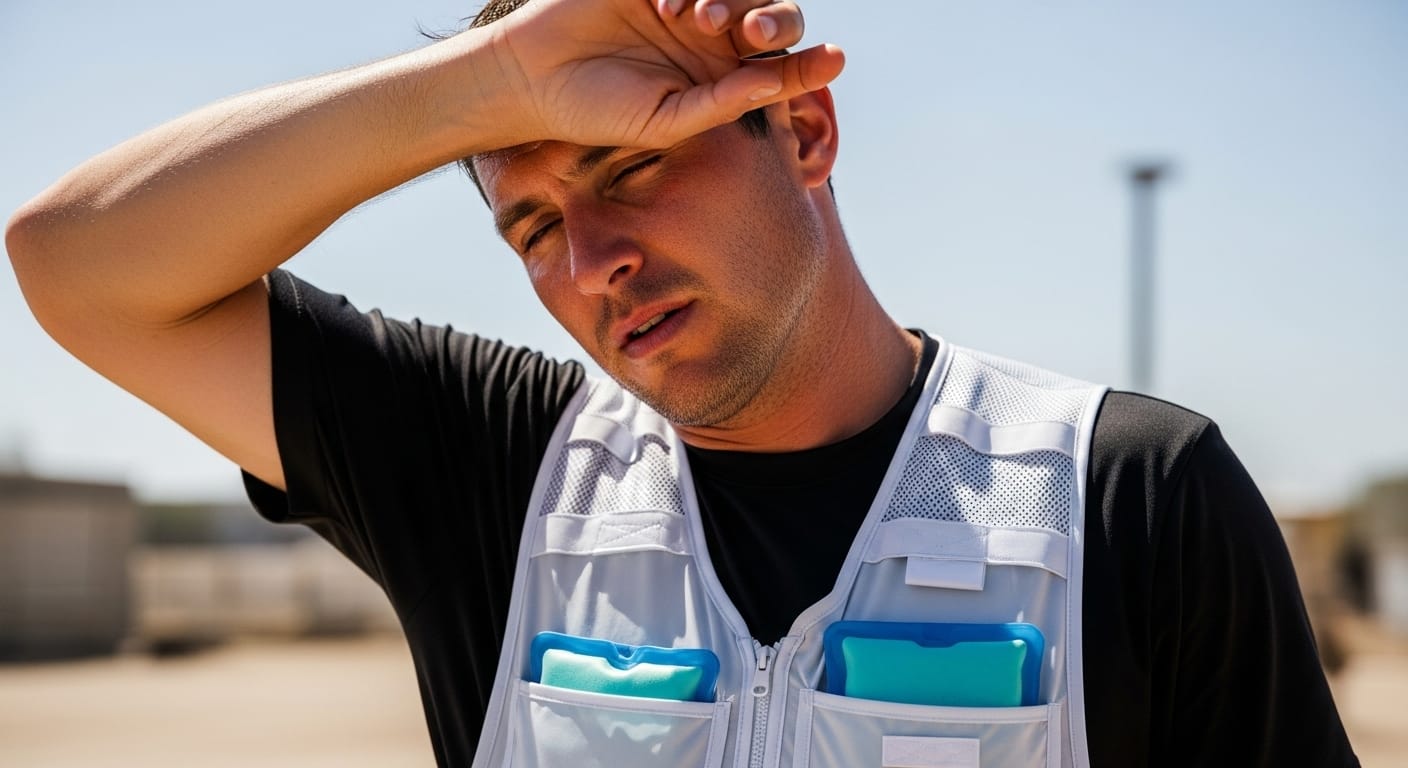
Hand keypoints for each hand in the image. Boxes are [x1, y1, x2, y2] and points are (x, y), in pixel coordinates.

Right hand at [481, 0, 843, 148]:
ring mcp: (688, 2)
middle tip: (752, 34)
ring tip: (696, 17)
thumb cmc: (599, 111)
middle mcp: (714, 38)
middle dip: (776, 23)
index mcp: (724, 79)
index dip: (812, 65)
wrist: (534, 76)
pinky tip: (663, 5)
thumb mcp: (666, 121)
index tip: (835, 59)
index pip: (782, 71)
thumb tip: (773, 84)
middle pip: (776, 19)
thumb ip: (721, 104)